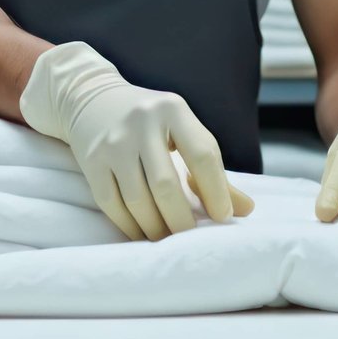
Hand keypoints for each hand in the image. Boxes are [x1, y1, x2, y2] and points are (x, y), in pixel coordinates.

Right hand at [19, 41, 254, 240]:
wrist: (92, 99)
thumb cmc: (151, 122)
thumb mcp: (183, 131)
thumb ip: (213, 169)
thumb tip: (246, 211)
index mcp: (173, 109)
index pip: (202, 155)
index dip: (216, 192)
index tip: (223, 218)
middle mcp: (141, 122)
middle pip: (166, 185)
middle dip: (182, 221)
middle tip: (191, 238)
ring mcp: (113, 141)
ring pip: (138, 200)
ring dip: (156, 228)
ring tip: (168, 239)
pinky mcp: (91, 160)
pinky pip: (113, 205)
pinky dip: (131, 226)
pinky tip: (144, 232)